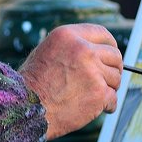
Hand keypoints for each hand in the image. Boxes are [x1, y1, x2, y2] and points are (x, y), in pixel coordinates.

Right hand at [18, 23, 122, 139]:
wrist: (26, 108)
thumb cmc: (33, 83)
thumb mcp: (48, 51)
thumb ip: (72, 46)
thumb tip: (97, 50)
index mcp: (68, 35)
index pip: (102, 34)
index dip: (110, 46)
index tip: (110, 56)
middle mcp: (82, 49)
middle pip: (114, 56)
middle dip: (111, 69)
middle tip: (102, 80)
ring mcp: (92, 71)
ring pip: (116, 78)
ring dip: (108, 88)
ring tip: (90, 95)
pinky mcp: (98, 93)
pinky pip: (113, 98)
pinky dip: (106, 105)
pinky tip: (93, 107)